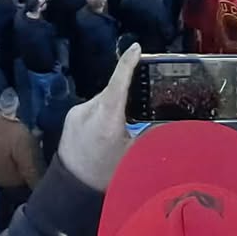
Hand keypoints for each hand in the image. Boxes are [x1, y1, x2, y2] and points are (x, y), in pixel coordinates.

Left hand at [57, 44, 141, 191]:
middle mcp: (89, 110)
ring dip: (113, 106)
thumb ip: (148, 135)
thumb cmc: (104, 174)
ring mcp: (77, 112)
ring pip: (102, 100)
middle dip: (126, 95)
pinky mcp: (70, 117)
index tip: (137, 48)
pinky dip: (102, 113)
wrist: (70, 188)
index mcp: (107, 119)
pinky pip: (92, 107)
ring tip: (121, 127)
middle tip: (139, 107)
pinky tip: (105, 131)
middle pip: (112, 91)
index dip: (128, 64)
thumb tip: (166, 122)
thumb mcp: (133, 155)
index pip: (118, 83)